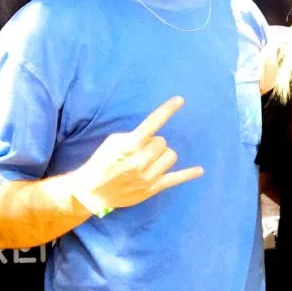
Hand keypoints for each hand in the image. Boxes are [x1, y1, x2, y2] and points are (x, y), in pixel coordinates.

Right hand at [70, 97, 202, 212]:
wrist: (92, 190)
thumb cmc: (102, 161)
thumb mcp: (113, 142)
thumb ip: (134, 136)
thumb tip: (152, 135)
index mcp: (131, 145)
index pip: (154, 123)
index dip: (167, 110)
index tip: (180, 100)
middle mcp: (142, 160)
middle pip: (163, 142)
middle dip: (154, 144)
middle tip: (141, 151)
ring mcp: (149, 176)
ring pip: (171, 156)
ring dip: (162, 155)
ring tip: (149, 160)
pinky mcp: (153, 188)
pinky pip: (176, 178)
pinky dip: (188, 174)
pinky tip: (199, 170)